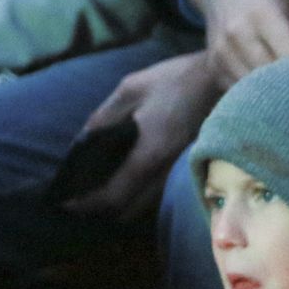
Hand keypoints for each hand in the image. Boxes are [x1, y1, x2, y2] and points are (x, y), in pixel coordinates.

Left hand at [64, 51, 221, 220]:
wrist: (222, 78)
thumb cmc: (176, 80)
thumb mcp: (131, 89)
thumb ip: (104, 116)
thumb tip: (81, 141)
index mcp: (149, 153)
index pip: (114, 195)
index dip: (88, 204)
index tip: (67, 204)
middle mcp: (165, 170)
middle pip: (130, 210)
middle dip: (104, 210)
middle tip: (82, 199)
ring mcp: (179, 169)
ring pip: (145, 203)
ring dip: (122, 202)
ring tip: (100, 189)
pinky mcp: (186, 164)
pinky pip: (157, 191)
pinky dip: (137, 192)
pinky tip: (126, 176)